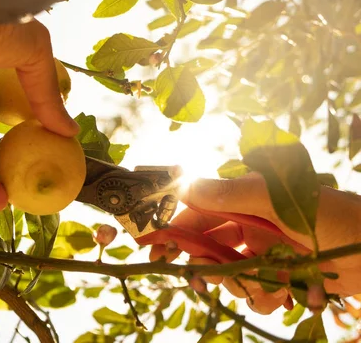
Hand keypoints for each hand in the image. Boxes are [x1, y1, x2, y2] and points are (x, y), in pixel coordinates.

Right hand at [137, 173, 360, 313]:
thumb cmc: (334, 216)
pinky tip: (289, 295)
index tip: (153, 250)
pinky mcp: (284, 278)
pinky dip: (269, 299)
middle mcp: (252, 228)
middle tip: (201, 282)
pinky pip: (259, 295)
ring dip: (243, 286)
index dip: (173, 231)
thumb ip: (230, 194)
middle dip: (205, 267)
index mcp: (246, 204)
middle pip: (209, 250)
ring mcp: (267, 255)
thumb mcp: (279, 200)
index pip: (198, 215)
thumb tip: (185, 187)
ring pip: (232, 277)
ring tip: (268, 286)